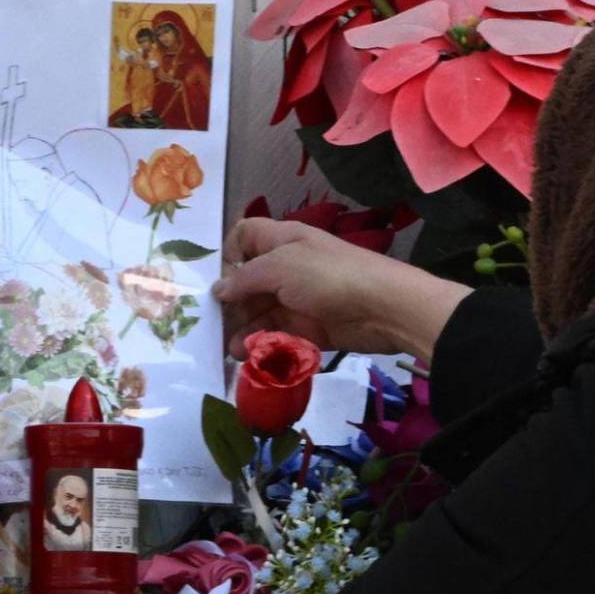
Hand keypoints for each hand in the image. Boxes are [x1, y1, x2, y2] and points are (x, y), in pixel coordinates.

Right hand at [213, 218, 472, 363]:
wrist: (383, 308)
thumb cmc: (329, 276)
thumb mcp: (281, 267)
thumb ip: (245, 278)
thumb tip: (218, 290)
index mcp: (281, 241)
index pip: (244, 237)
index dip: (227, 255)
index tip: (216, 281)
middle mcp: (285, 267)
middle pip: (246, 282)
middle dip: (228, 304)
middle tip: (211, 326)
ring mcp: (296, 299)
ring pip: (258, 312)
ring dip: (242, 329)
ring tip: (231, 349)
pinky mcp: (307, 328)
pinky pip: (276, 335)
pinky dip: (260, 345)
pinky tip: (247, 356)